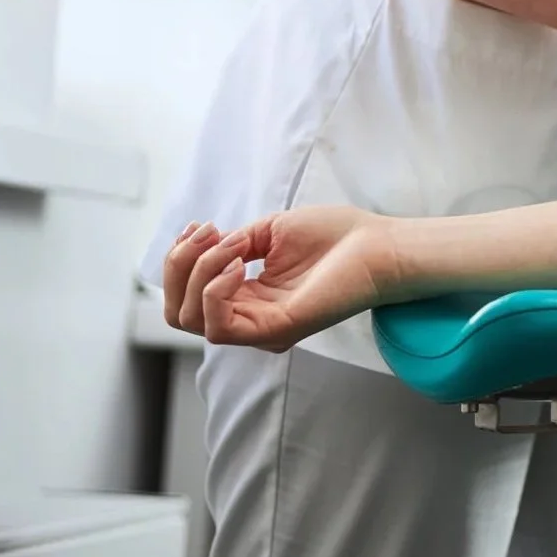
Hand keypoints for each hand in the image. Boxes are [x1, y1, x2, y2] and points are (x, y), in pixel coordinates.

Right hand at [162, 205, 397, 350]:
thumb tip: (205, 249)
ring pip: (191, 319)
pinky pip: (219, 327)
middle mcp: (250, 318)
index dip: (179, 259)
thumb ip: (231, 246)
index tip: (200, 226)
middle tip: (210, 233)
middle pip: (178, 312)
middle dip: (179, 266)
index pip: (186, 296)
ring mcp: (261, 328)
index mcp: (248, 299)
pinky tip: (238, 264)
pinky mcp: (276, 330)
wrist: (378, 244)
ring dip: (198, 273)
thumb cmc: (335, 236)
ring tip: (232, 246)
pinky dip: (215, 290)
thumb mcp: (269, 232)